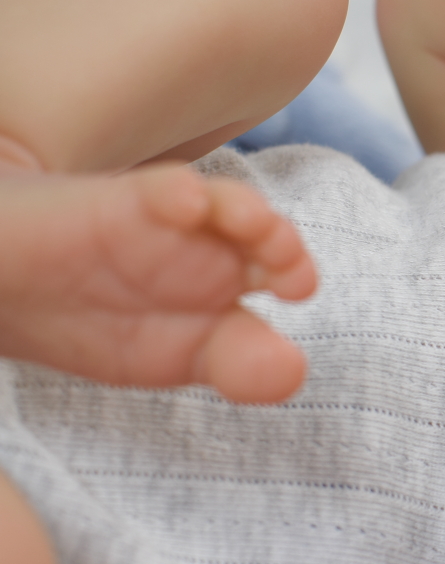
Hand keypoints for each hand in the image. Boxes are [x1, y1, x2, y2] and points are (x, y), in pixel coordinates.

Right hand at [0, 164, 315, 402]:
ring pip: (226, 204)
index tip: (296, 295)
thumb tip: (294, 374)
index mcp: (227, 290)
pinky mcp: (119, 202)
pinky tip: (186, 202)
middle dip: (286, 249)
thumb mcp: (164, 355)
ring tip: (253, 224)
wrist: (6, 276)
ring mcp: (168, 224)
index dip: (297, 276)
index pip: (284, 275)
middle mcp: (210, 251)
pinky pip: (161, 189)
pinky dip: (177, 194)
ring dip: (248, 212)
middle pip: (268, 238)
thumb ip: (234, 364)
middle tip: (290, 277)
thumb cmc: (88, 317)